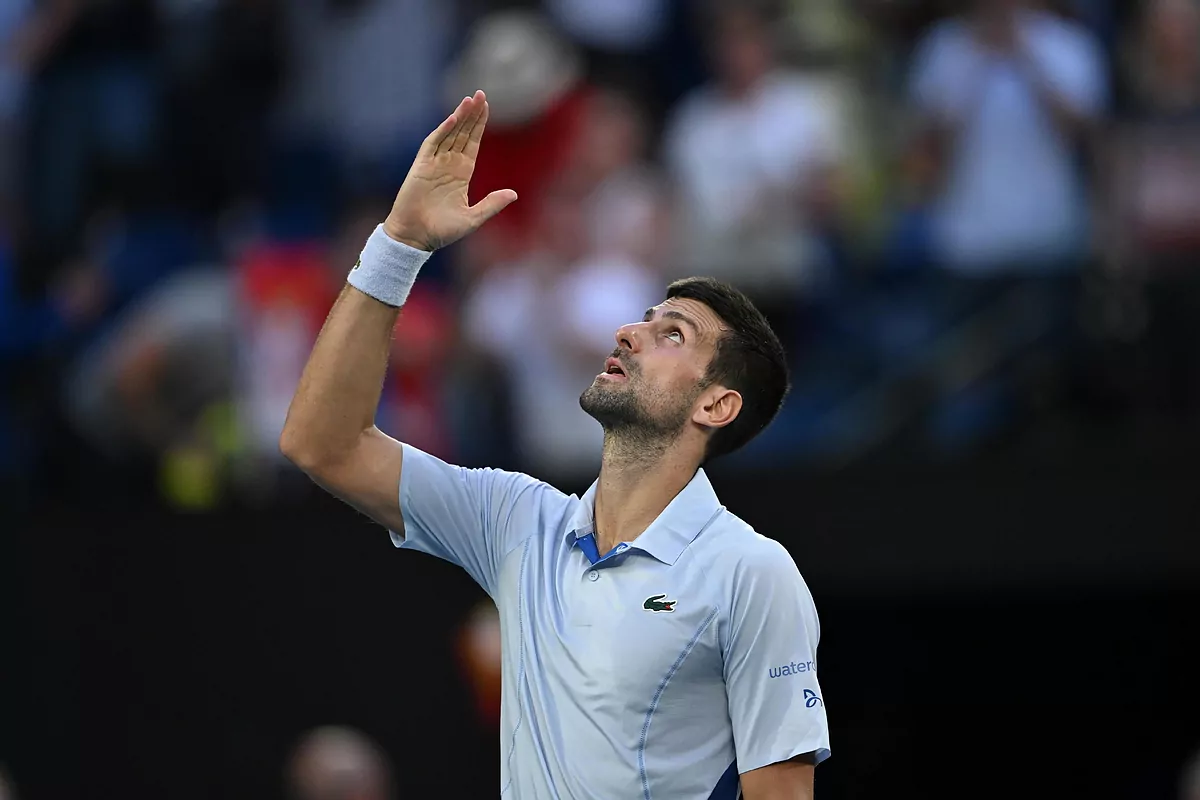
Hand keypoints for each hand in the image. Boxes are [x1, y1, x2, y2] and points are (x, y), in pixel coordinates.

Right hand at [383, 90, 517, 251]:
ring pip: (449, 133)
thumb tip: (514, 194)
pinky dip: (442, 130)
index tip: (487, 107)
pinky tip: (453, 118)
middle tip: (481, 94)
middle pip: (462, 133)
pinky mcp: (421, 166)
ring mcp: (434, 163)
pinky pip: (433, 144)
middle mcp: (449, 165)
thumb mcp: (474, 218)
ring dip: (460, 116)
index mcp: (462, 174)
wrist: (416, 237)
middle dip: (472, 114)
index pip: (472, 143)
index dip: (479, 125)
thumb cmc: (442, 231)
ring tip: (470, 99)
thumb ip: (492, 204)